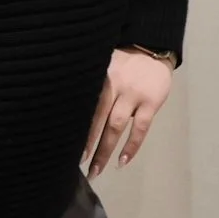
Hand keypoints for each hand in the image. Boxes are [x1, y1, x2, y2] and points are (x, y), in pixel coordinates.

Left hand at [82, 48, 175, 177]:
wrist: (152, 48)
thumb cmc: (122, 62)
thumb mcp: (102, 68)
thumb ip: (93, 88)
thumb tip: (75, 114)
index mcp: (99, 78)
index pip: (85, 108)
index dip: (75, 129)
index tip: (65, 149)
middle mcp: (113, 86)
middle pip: (97, 119)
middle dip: (88, 145)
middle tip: (79, 167)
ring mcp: (133, 95)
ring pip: (116, 126)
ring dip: (105, 150)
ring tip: (97, 169)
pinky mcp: (150, 102)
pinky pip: (140, 128)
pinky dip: (132, 146)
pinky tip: (123, 160)